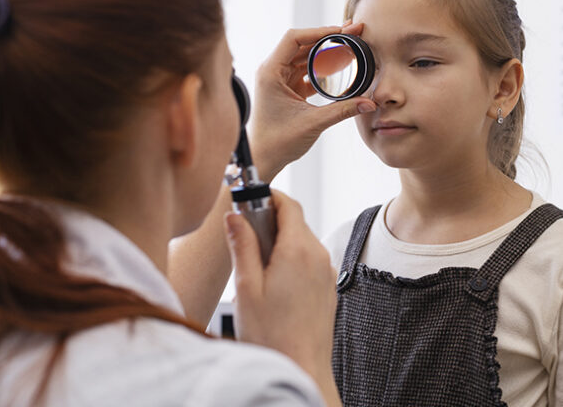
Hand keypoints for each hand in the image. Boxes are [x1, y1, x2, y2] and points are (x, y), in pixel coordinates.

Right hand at [225, 190, 338, 397]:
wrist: (302, 368)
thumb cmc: (271, 334)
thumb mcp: (246, 286)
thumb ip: (242, 245)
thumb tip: (234, 216)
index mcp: (298, 250)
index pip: (287, 204)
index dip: (267, 196)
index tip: (248, 200)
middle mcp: (318, 256)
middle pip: (294, 222)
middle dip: (269, 222)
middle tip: (243, 238)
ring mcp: (326, 272)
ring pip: (301, 242)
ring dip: (279, 243)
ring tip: (254, 269)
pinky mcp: (327, 287)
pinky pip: (308, 261)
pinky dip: (290, 260)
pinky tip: (272, 284)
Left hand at [250, 23, 376, 181]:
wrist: (264, 159)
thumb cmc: (277, 142)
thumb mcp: (313, 123)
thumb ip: (342, 110)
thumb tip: (369, 103)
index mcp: (270, 72)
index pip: (293, 39)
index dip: (318, 31)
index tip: (340, 31)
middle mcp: (273, 71)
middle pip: (302, 44)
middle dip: (328, 39)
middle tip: (352, 33)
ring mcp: (280, 80)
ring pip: (305, 57)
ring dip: (326, 52)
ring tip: (350, 46)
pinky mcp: (287, 89)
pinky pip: (307, 71)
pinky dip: (323, 68)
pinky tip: (340, 66)